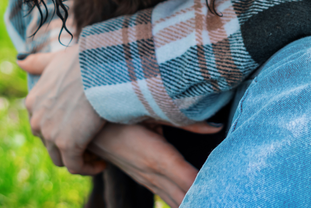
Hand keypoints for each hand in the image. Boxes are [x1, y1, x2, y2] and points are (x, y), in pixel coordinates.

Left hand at [21, 46, 106, 174]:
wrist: (98, 67)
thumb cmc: (82, 60)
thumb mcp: (56, 59)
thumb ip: (38, 63)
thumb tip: (20, 61)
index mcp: (32, 102)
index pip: (42, 125)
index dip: (60, 129)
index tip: (79, 129)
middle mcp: (36, 120)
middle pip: (49, 143)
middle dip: (67, 146)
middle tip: (90, 144)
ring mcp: (50, 134)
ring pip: (61, 158)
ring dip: (77, 159)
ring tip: (97, 155)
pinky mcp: (67, 144)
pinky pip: (75, 166)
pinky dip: (88, 168)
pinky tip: (102, 163)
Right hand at [89, 121, 222, 207]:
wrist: (82, 128)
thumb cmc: (117, 113)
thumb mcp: (150, 112)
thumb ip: (186, 121)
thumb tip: (217, 127)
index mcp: (158, 159)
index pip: (191, 183)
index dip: (210, 189)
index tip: (228, 190)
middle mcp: (153, 175)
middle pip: (185, 199)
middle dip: (205, 198)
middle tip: (228, 197)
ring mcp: (146, 179)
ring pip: (175, 201)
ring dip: (192, 201)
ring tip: (214, 199)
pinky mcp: (142, 178)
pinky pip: (166, 196)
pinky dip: (181, 201)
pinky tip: (191, 200)